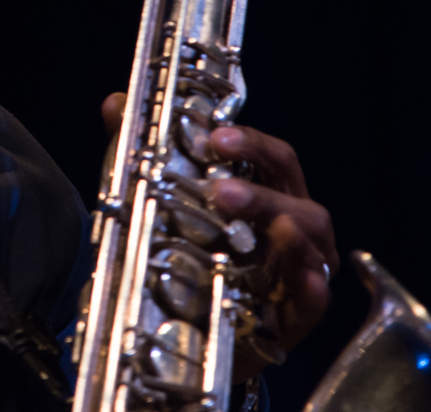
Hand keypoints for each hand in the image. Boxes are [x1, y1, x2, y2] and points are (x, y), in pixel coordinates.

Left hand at [101, 94, 336, 380]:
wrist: (193, 327)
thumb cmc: (195, 252)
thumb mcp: (166, 201)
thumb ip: (144, 152)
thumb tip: (115, 104)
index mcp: (269, 191)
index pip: (272, 157)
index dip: (250, 142)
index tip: (216, 137)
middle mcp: (293, 224)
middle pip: (295, 195)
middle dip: (262, 191)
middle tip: (221, 192)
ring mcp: (302, 268)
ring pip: (312, 242)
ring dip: (291, 234)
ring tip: (271, 228)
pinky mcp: (298, 314)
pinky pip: (314, 301)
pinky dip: (312, 289)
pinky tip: (306, 281)